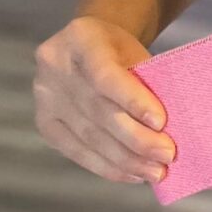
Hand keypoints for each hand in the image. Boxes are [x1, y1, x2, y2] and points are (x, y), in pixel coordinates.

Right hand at [33, 14, 177, 185]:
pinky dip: (107, 166)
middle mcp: (54, 65)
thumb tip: (166, 133)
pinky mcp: (44, 122)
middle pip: (98, 111)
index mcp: (81, 37)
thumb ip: (145, 84)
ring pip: (89, 136)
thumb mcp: (133, 53)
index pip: (105, 74)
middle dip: (136, 139)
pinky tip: (131, 174)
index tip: (161, 123)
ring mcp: (44, 95)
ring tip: (155, 172)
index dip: (133, 100)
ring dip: (126, 160)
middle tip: (167, 155)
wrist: (89, 46)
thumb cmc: (119, 52)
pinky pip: (77, 151)